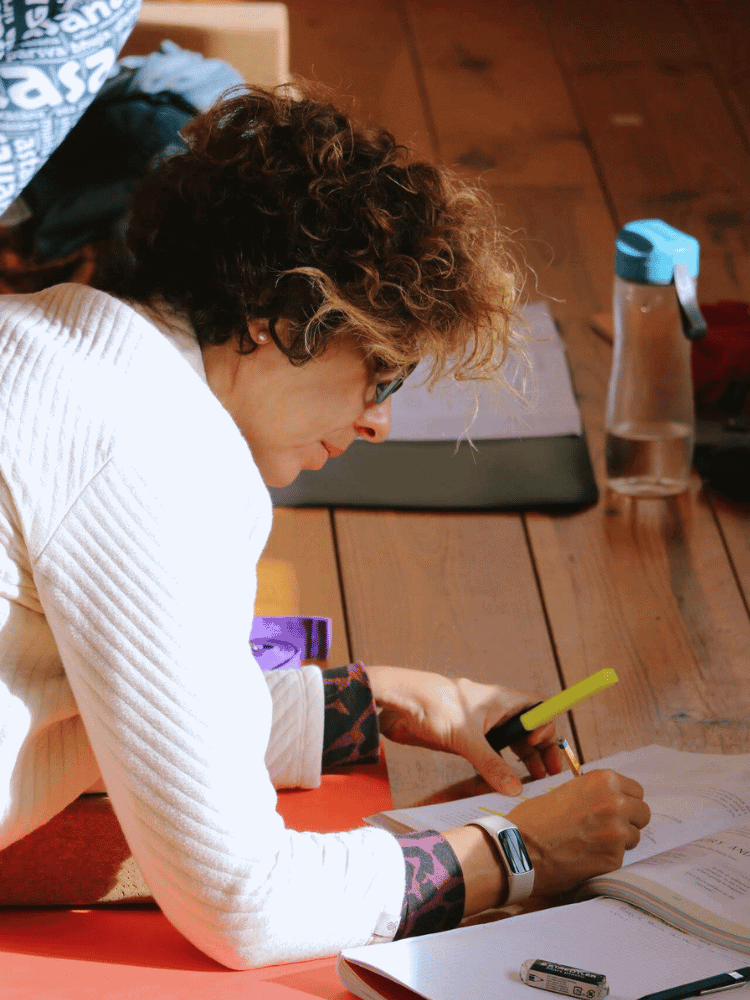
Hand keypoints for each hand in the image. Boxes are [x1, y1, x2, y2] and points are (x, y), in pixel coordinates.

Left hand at [365, 665, 562, 794]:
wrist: (394, 702)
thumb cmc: (432, 704)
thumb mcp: (465, 737)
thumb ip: (491, 764)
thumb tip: (514, 789)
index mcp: (501, 700)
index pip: (538, 712)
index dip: (546, 732)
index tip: (548, 758)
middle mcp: (494, 711)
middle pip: (526, 730)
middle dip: (538, 752)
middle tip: (546, 778)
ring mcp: (478, 724)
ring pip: (508, 742)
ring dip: (519, 761)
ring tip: (528, 784)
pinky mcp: (463, 737)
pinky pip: (488, 752)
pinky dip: (497, 766)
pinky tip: (500, 783)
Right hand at [507, 769, 650, 895]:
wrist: (519, 848)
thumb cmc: (535, 818)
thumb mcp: (566, 791)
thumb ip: (593, 794)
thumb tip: (609, 802)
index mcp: (604, 781)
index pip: (636, 791)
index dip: (624, 800)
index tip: (615, 807)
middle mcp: (616, 803)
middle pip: (642, 813)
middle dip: (628, 820)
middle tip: (607, 827)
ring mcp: (617, 833)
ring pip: (634, 837)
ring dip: (619, 841)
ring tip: (591, 842)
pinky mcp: (614, 859)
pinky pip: (620, 857)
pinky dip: (606, 858)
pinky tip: (585, 856)